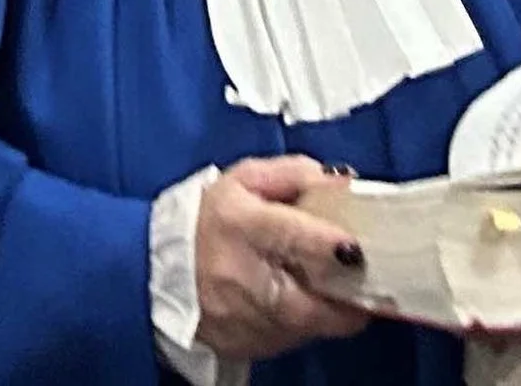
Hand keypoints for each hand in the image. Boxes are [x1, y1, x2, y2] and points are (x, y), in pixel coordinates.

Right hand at [191, 158, 369, 361]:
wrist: (153, 269)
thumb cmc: (208, 217)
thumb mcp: (245, 179)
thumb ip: (297, 174)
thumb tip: (344, 183)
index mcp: (243, 226)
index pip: (293, 238)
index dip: (330, 244)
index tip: (356, 247)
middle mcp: (243, 279)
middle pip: (309, 302)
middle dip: (348, 297)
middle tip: (368, 280)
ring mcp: (244, 320)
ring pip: (307, 326)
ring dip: (331, 311)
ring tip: (341, 289)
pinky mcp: (244, 346)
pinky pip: (291, 339)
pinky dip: (307, 324)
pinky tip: (304, 302)